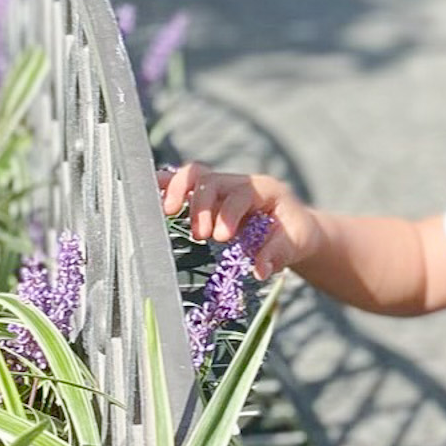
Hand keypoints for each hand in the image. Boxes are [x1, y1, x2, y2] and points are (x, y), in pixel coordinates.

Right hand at [157, 162, 319, 280]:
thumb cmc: (294, 234)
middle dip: (200, 205)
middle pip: (211, 180)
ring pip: (194, 176)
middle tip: (198, 236)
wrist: (293, 228)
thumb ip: (278, 254)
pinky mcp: (209, 197)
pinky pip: (184, 185)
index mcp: (264, 189)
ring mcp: (222, 187)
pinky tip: (149, 194)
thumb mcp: (296, 244)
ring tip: (166, 213)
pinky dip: (167, 187)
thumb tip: (259, 270)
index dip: (228, 212)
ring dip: (177, 191)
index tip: (220, 237)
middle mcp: (239, 182)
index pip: (241, 193)